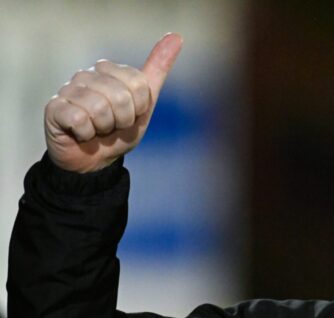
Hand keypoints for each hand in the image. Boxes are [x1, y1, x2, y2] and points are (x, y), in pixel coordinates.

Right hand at [43, 33, 182, 172]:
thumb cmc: (118, 131)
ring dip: (104, 128)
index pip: (138, 84)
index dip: (139, 108)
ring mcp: (68, 89)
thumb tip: (176, 37)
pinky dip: (87, 134)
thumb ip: (157, 71)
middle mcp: (86, 75)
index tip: (130, 116)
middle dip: (123, 120)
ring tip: (97, 130)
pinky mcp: (54, 107)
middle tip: (113, 126)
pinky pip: (79, 119)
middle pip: (120, 96)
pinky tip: (81, 133)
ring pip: (99, 108)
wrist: (94, 160)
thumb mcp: (145, 104)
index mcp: (109, 70)